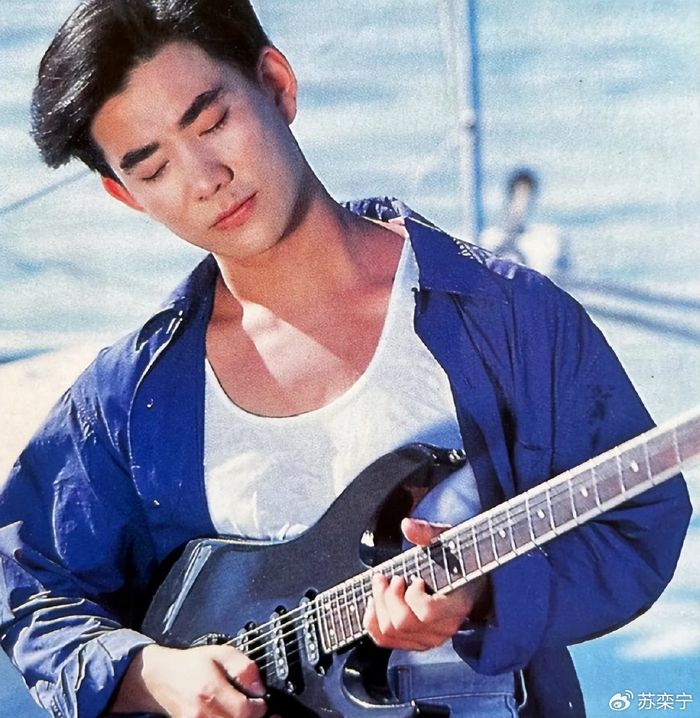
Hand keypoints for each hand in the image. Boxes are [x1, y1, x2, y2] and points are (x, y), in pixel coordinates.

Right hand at [110, 643, 268, 716]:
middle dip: (253, 717)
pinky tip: (232, 715)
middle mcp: (203, 713)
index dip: (260, 707)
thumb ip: (243, 667)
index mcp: (211, 691)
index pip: (246, 711)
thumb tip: (259, 687)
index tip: (261, 700)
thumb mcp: (220, 653)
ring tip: (247, 713)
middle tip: (258, 709)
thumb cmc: (191, 665)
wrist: (161, 677)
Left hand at [363, 518, 489, 650]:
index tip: (415, 578)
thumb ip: (427, 532)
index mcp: (456, 606)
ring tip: (382, 584)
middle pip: (402, 623)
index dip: (413, 595)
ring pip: (390, 632)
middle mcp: (443, 628)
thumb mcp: (445, 540)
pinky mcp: (414, 642)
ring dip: (378, 604)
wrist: (464, 579)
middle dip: (388, 596)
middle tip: (390, 577)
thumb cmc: (455, 559)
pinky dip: (371, 621)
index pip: (427, 612)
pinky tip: (373, 602)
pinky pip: (384, 640)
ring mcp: (428, 639)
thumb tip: (407, 525)